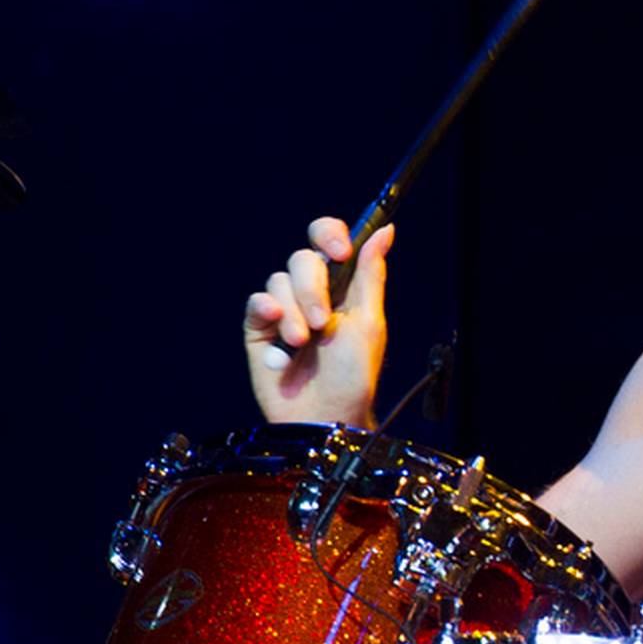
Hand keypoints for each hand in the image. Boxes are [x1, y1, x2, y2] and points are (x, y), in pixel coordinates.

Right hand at [244, 215, 392, 425]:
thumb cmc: (353, 374)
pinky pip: (257, 302)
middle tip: (323, 323)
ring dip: (294, 312)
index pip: (329, 241)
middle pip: (302, 259)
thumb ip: (371, 274)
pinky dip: (268, 312)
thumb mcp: (369, 321)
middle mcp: (312, 293)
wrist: (324, 413)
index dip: (330, 236)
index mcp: (343, 287)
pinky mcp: (259, 328)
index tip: (340, 251)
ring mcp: (284, 309)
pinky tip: (280, 335)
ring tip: (303, 343)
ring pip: (278, 281)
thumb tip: (385, 230)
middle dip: (312, 289)